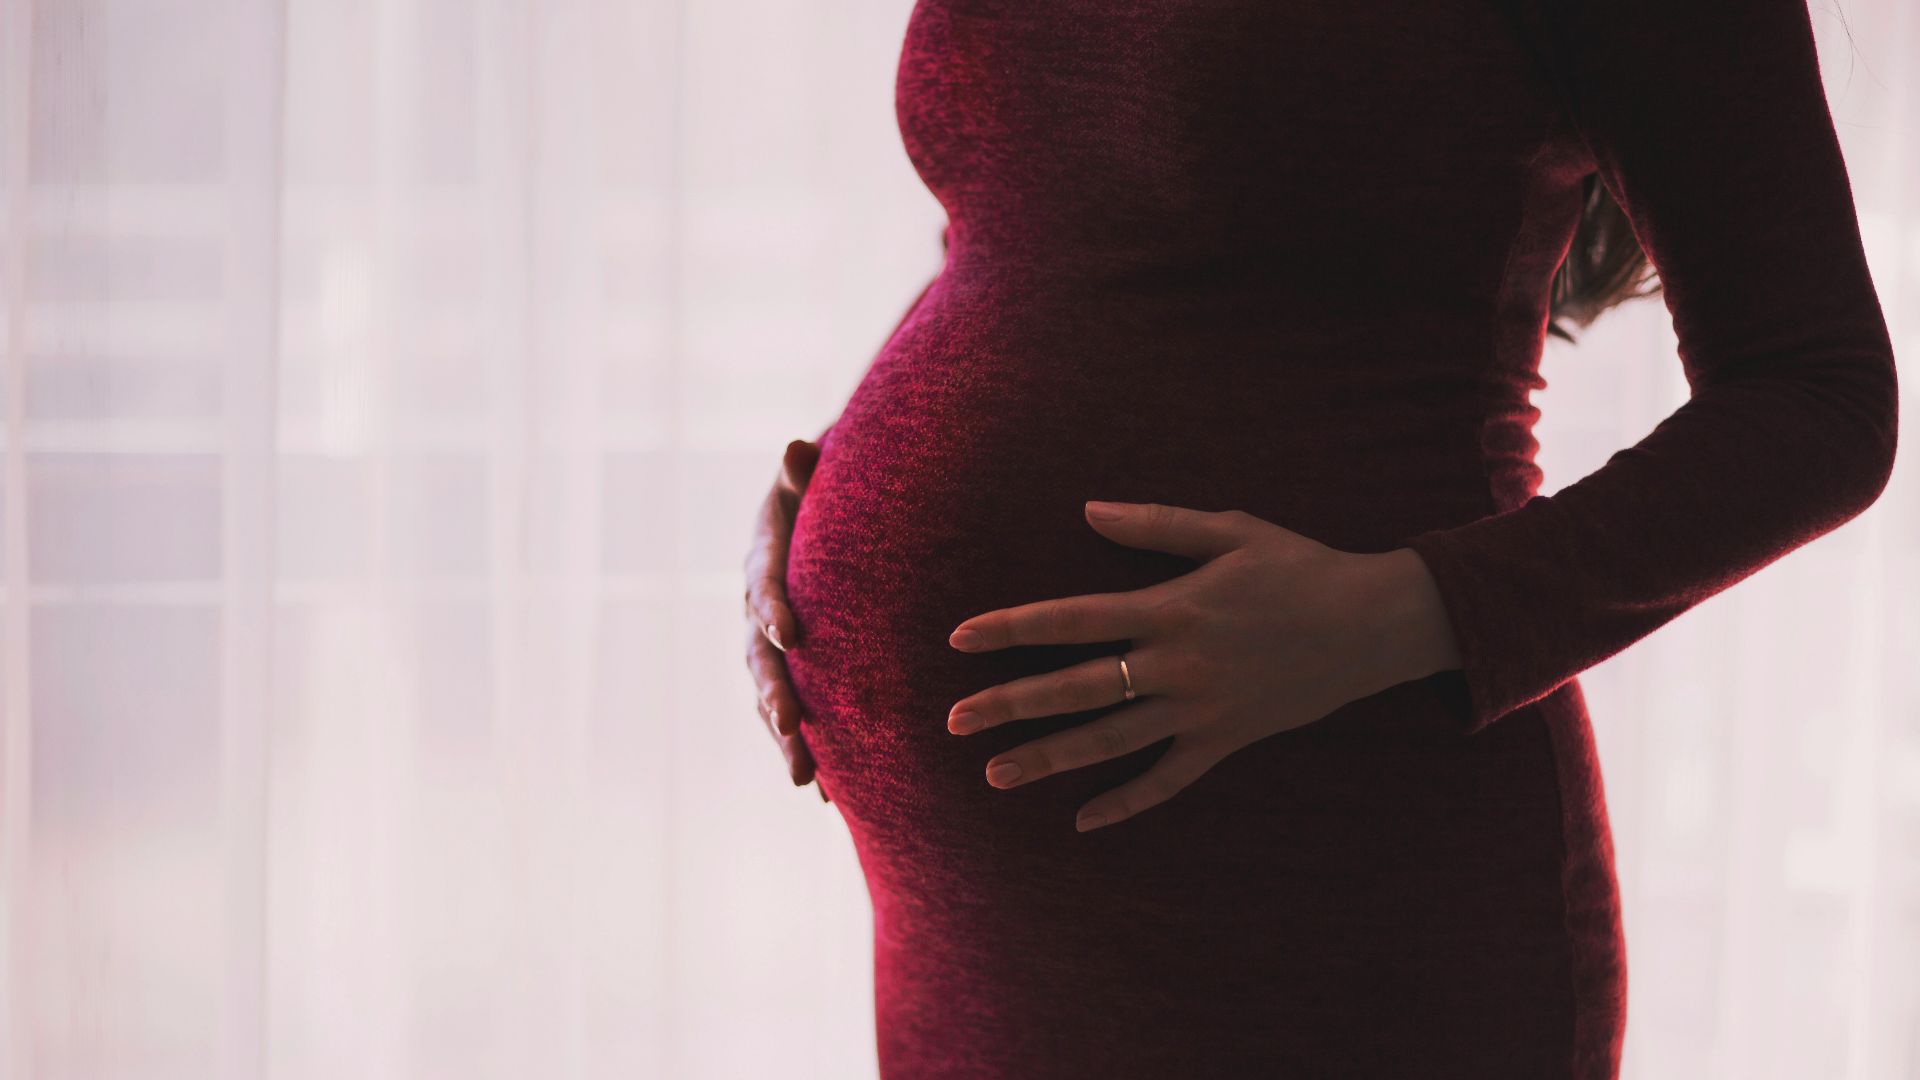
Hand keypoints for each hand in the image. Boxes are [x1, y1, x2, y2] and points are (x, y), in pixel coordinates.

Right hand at [743, 437, 829, 801]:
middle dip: (775, 693)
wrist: (828, 514)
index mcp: (763, 560)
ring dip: (786, 738)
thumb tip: (797, 447)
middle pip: (759, 657)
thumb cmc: (826, 488)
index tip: (789, 633)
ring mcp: (771, 646)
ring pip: (771, 697)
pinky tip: (830, 795)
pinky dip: (810, 750)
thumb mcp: (815, 473)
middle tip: (791, 726)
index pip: (762, 585)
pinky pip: (795, 715)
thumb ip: (805, 469)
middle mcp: (758, 610)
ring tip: (806, 778)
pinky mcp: (793, 670)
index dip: (771, 607)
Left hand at [944, 501, 1459, 831]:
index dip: (1012, 628)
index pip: (1070, 619)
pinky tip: (1084, 821)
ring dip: (1050, 758)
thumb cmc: (1300, 567)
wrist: (1374, 624)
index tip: (960, 638)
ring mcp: (1201, 710)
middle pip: (1076, 689)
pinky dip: (1127, 802)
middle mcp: (1176, 665)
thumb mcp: (1230, 529)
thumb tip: (1087, 510)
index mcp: (1169, 608)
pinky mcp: (1227, 740)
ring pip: (1111, 742)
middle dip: (1010, 704)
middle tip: (954, 720)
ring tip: (996, 772)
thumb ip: (1155, 525)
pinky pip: (1169, 780)